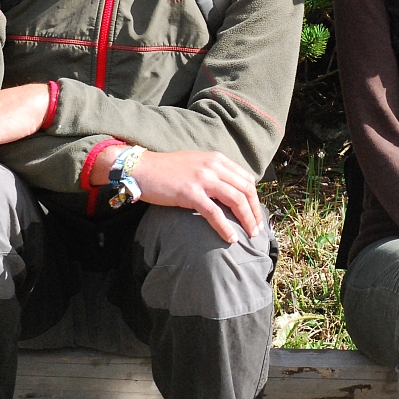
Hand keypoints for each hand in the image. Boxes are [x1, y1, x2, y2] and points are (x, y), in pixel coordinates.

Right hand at [92, 147, 261, 243]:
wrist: (141, 169)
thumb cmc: (166, 169)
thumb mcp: (196, 163)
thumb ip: (214, 172)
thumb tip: (229, 188)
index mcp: (217, 159)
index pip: (246, 178)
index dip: (254, 197)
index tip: (256, 212)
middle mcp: (213, 166)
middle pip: (245, 189)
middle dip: (255, 210)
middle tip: (257, 228)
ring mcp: (202, 179)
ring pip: (236, 200)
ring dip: (247, 219)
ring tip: (250, 234)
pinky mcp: (190, 193)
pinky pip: (215, 213)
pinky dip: (225, 227)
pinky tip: (231, 238)